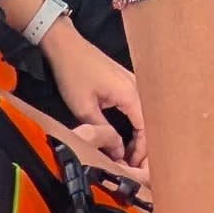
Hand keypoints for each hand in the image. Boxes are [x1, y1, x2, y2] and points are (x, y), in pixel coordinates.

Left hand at [40, 30, 147, 167]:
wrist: (66, 46)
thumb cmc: (73, 74)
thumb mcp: (85, 108)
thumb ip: (104, 132)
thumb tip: (117, 152)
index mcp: (130, 94)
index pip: (145, 128)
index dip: (141, 150)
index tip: (131, 167)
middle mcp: (136, 87)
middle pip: (147, 122)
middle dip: (142, 145)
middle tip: (131, 165)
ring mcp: (131, 82)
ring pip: (142, 115)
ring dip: (138, 135)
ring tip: (128, 154)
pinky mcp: (124, 81)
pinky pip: (135, 107)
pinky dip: (133, 123)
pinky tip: (125, 135)